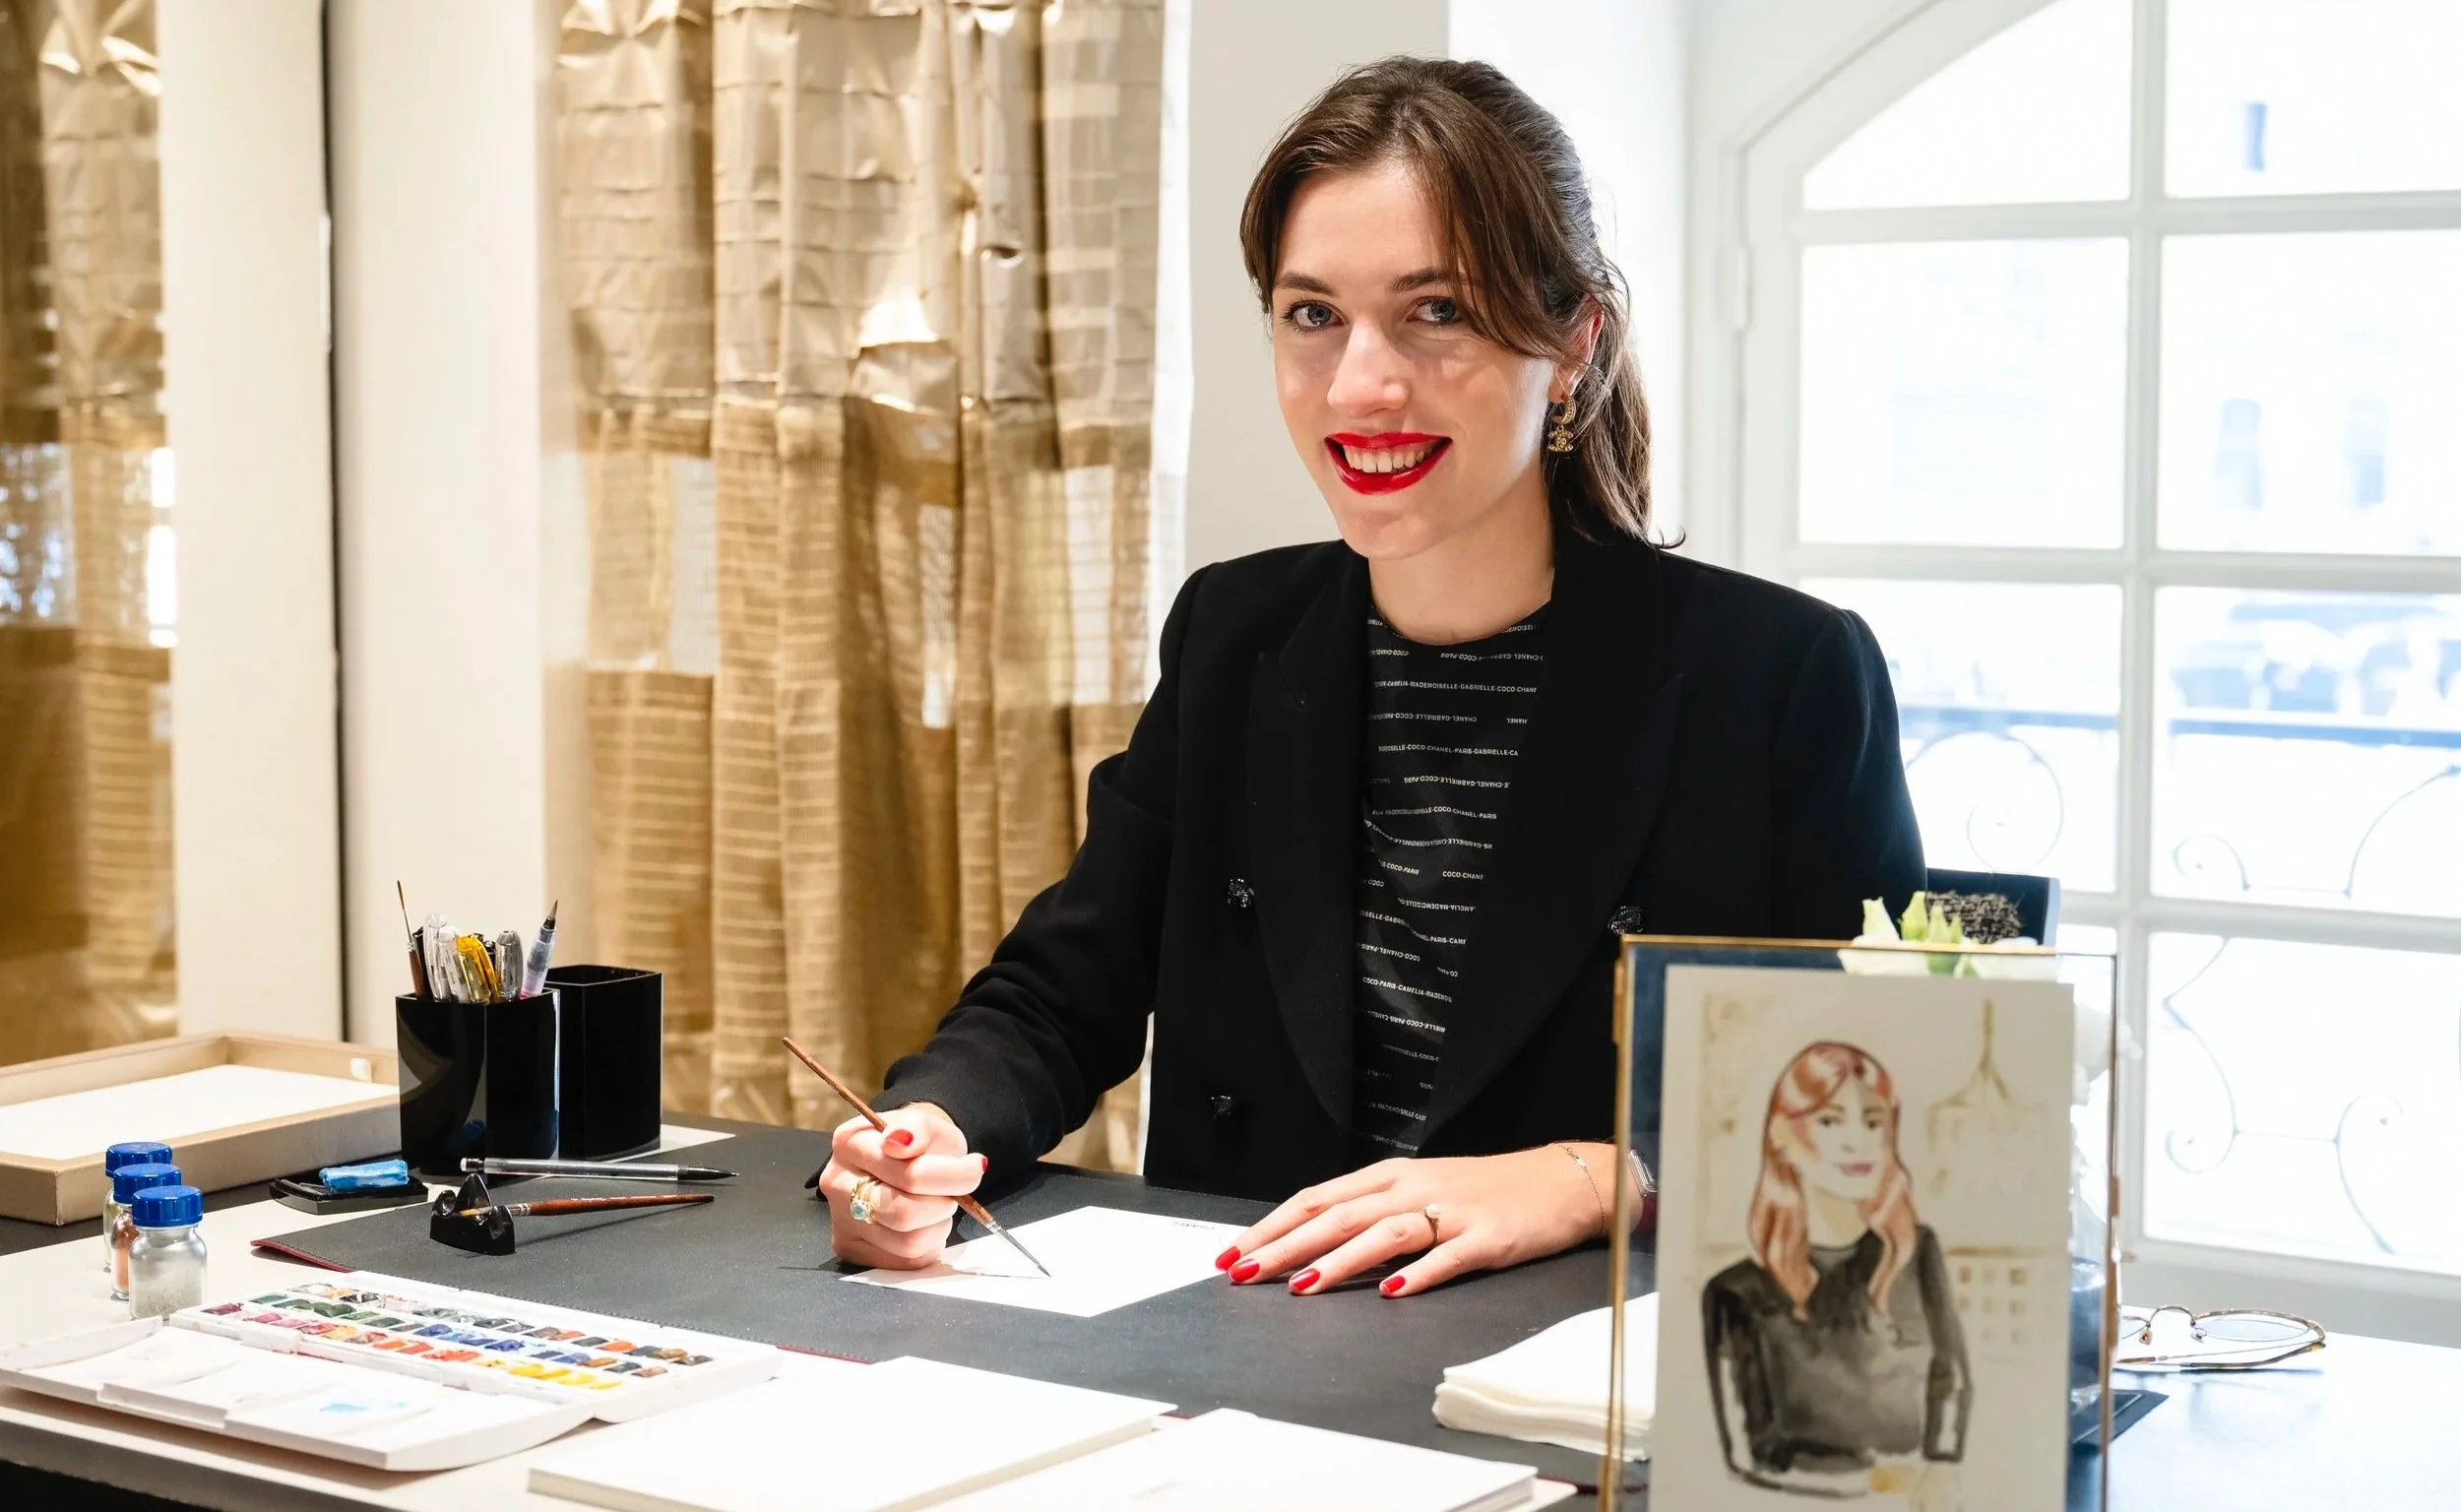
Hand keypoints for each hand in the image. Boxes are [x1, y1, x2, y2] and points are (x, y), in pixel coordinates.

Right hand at [817, 1102, 983, 1269]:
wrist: (907, 1160)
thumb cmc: (919, 1144)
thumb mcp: (928, 1124)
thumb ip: (918, 1128)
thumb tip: (899, 1141)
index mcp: (850, 1143)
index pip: (909, 1174)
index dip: (951, 1176)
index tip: (973, 1168)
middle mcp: (837, 1182)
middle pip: (903, 1213)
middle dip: (942, 1205)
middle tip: (954, 1193)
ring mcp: (841, 1220)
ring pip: (906, 1243)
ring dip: (937, 1226)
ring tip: (936, 1206)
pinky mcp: (852, 1249)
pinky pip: (904, 1262)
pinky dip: (927, 1244)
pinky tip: (923, 1224)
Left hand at [1218, 1144, 1611, 1297]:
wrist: (1561, 1181)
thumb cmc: (1486, 1191)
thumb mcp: (1421, 1191)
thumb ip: (1373, 1212)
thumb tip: (1313, 1243)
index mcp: (1391, 1177)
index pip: (1318, 1198)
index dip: (1273, 1226)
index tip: (1234, 1252)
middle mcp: (1414, 1188)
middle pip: (1339, 1214)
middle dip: (1287, 1246)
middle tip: (1246, 1273)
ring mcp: (1451, 1211)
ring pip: (1385, 1232)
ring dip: (1341, 1259)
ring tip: (1305, 1287)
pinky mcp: (1488, 1236)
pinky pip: (1449, 1256)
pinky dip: (1419, 1273)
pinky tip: (1393, 1292)